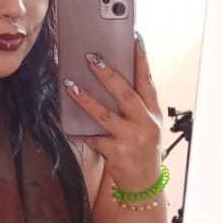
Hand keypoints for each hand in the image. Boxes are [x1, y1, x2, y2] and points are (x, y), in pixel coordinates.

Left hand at [64, 35, 163, 191]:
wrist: (145, 184)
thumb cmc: (142, 148)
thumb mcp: (147, 124)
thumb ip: (135, 105)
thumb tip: (110, 79)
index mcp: (153, 112)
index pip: (148, 81)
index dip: (142, 59)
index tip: (134, 38)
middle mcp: (145, 124)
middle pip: (126, 94)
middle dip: (109, 75)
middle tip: (92, 58)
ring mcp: (131, 139)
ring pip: (105, 116)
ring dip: (86, 99)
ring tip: (70, 85)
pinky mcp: (117, 154)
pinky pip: (94, 138)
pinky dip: (81, 130)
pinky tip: (68, 122)